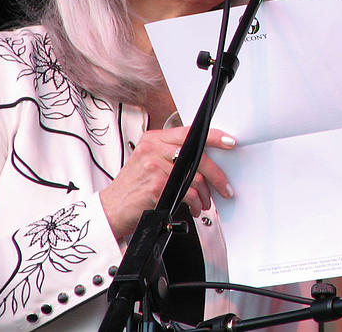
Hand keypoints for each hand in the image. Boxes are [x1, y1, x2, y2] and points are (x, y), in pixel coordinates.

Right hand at [100, 126, 235, 239]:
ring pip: (194, 176)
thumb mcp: (150, 162)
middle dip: (217, 175)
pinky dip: (195, 202)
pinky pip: (186, 192)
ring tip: (205, 203)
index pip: (189, 132)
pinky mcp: (155, 184)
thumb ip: (173, 155)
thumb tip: (207, 161)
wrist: (111, 210)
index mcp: (154, 139)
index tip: (230, 142)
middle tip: (226, 188)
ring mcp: (153, 165)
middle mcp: (153, 148)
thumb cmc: (135, 188)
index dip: (214, 136)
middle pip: (197, 155)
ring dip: (205, 194)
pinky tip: (194, 208)